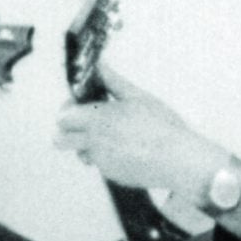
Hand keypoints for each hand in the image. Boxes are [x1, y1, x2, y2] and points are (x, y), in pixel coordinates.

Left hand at [53, 73, 230, 205]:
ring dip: (87, 145)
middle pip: (60, 140)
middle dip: (68, 131)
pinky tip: (129, 149)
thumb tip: (99, 65)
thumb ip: (113, 81)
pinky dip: (108, 157)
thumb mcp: (138, 97)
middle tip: (86, 123)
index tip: (80, 105)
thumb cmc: (162, 126)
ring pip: (80, 153)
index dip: (68, 109)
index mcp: (98, 119)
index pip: (63, 116)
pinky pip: (101, 165)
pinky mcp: (112, 175)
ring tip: (112, 136)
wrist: (180, 161)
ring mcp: (102, 162)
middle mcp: (94, 142)